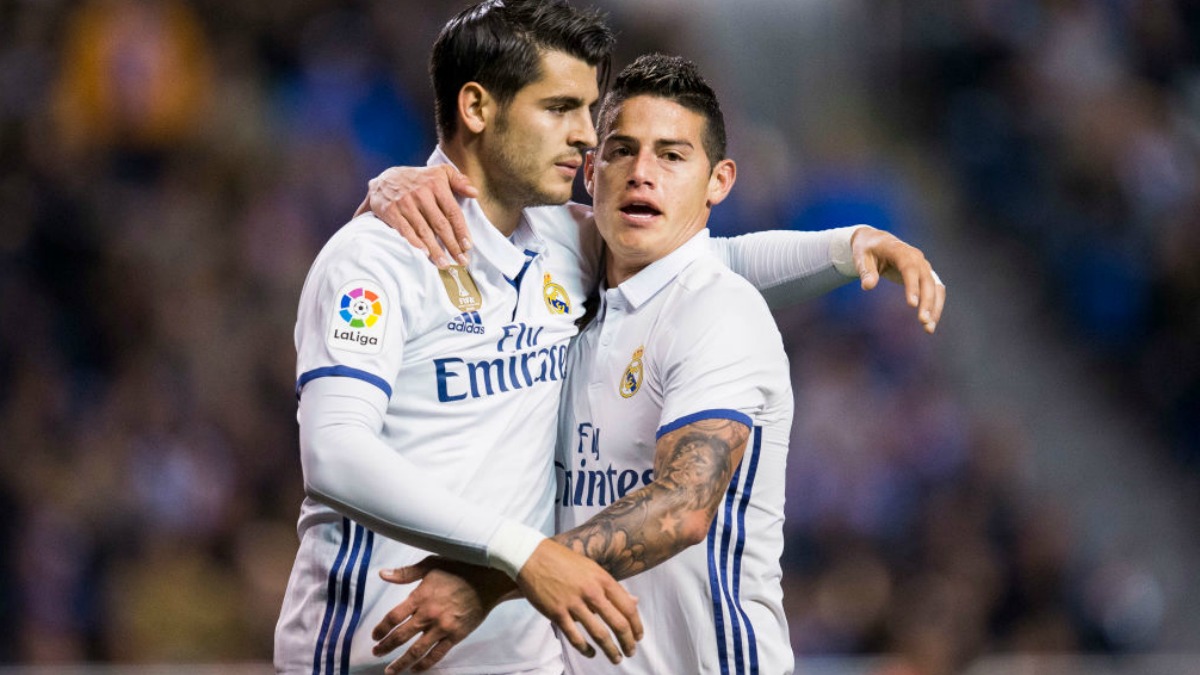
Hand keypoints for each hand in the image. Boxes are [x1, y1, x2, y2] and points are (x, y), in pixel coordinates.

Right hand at [355, 165, 479, 268]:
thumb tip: (474, 193)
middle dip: (452, 245)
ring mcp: (405, 202)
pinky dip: (415, 242)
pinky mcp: (391, 211)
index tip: (468, 246)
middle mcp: (421, 193)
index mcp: (436, 184)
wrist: (385, 178)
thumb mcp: (440, 172)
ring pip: (424, 230)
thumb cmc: (419, 179)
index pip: (453, 212)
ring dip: (435, 250)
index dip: (461, 230)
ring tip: (444, 264)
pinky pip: (405, 230)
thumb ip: (458, 181)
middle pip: (440, 224)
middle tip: (461, 261)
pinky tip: (424, 254)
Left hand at [371, 557, 513, 672]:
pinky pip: (437, 654)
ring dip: (401, 662)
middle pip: (401, 636)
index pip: (393, 617)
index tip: (375, 635)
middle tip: (376, 653)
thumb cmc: (460, 568)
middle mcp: (429, 614)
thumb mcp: (431, 564)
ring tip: (390, 670)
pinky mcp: (456, 636)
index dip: (381, 628)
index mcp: (420, 596)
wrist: (489, 579)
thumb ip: (406, 573)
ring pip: (416, 650)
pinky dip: (425, 664)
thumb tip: (382, 574)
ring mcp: (443, 627)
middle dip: (385, 646)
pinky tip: (415, 669)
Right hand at [515, 539, 642, 664]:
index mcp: (603, 579)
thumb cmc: (564, 562)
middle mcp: (591, 592)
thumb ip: (612, 587)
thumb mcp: (593, 569)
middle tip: (630, 652)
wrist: (532, 556)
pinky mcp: (557, 613)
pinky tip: (591, 653)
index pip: (628, 608)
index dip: (637, 626)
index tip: (638, 637)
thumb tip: (635, 602)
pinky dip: (586, 649)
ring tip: (616, 658)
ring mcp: (574, 603)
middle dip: (627, 642)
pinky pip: (575, 637)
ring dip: (611, 650)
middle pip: (618, 624)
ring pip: (599, 634)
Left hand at [851, 226, 946, 333]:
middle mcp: (917, 258)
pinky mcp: (926, 275)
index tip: (912, 305)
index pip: (910, 269)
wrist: (877, 242)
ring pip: (936, 287)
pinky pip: (936, 291)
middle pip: (927, 280)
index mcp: (901, 251)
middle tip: (923, 322)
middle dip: (927, 301)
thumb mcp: (861, 258)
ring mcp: (924, 267)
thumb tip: (868, 286)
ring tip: (928, 329)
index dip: (912, 286)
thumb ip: (865, 271)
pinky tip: (931, 323)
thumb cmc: (867, 250)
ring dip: (935, 307)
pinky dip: (935, 306)